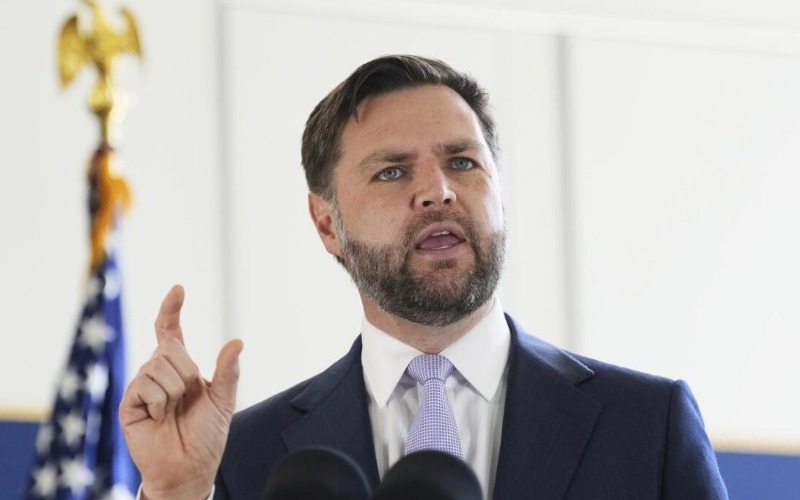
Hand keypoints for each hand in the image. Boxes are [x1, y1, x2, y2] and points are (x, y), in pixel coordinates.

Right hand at [120, 285, 242, 498]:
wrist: (189, 468)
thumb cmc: (205, 436)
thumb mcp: (223, 401)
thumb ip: (228, 372)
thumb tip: (237, 341)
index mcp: (180, 368)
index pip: (170, 330)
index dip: (172, 309)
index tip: (178, 289)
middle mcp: (158, 372)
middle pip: (170, 348)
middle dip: (187, 371)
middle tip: (188, 397)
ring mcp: (141, 386)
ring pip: (158, 365)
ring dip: (174, 390)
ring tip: (173, 411)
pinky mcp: (129, 403)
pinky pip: (145, 385)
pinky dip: (160, 402)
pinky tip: (159, 418)